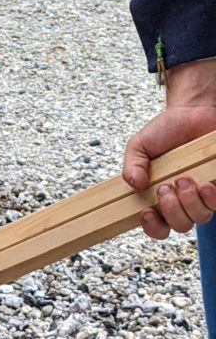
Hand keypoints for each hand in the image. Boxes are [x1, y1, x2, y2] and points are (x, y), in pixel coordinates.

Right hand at [123, 59, 215, 238]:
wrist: (193, 112)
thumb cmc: (166, 130)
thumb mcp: (139, 145)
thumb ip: (132, 164)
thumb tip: (133, 183)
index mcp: (159, 195)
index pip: (157, 225)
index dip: (152, 226)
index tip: (147, 213)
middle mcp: (182, 200)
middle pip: (179, 225)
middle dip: (171, 210)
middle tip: (166, 187)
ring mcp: (202, 196)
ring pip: (199, 218)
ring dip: (190, 202)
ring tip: (185, 178)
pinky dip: (211, 198)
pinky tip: (205, 184)